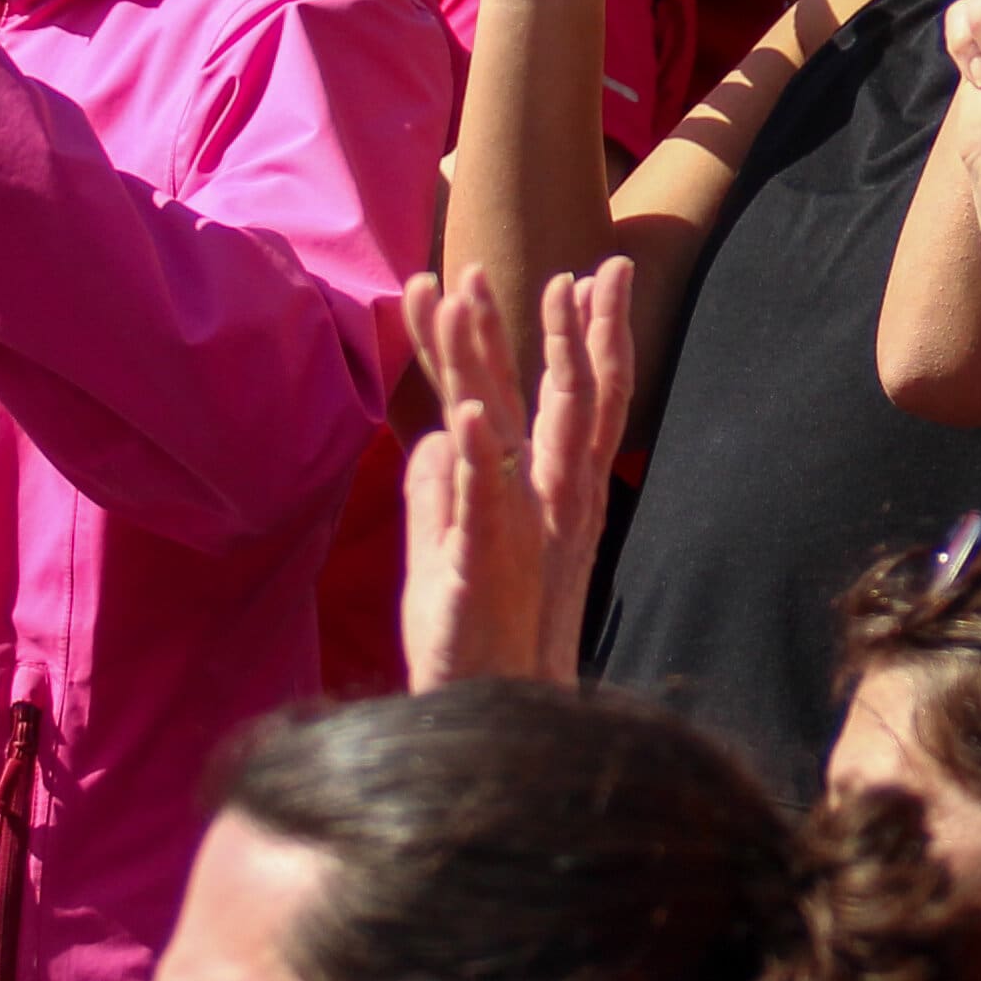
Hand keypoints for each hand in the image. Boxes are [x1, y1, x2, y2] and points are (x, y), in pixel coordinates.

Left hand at [401, 256, 632, 689]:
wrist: (480, 713)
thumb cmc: (465, 636)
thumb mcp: (447, 546)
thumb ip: (440, 486)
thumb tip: (432, 435)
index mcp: (523, 493)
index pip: (527, 400)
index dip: (516, 340)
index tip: (518, 276)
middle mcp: (530, 504)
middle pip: (542, 401)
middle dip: (544, 332)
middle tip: (548, 267)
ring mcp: (511, 531)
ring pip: (510, 432)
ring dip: (492, 362)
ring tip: (477, 296)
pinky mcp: (482, 568)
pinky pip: (483, 504)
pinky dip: (477, 457)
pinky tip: (467, 413)